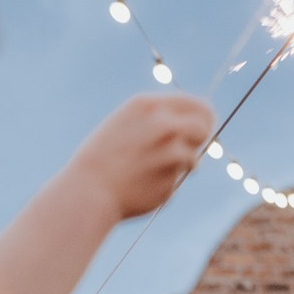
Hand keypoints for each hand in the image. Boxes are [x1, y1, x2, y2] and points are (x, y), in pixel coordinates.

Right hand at [76, 94, 214, 224]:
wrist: (90, 188)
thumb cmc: (106, 156)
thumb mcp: (128, 123)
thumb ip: (157, 119)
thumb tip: (193, 126)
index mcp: (149, 105)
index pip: (196, 105)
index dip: (202, 118)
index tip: (200, 127)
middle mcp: (162, 125)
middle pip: (203, 127)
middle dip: (200, 138)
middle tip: (190, 148)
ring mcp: (168, 153)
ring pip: (194, 158)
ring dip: (184, 166)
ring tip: (157, 169)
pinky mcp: (170, 181)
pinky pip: (177, 182)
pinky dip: (168, 184)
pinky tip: (147, 184)